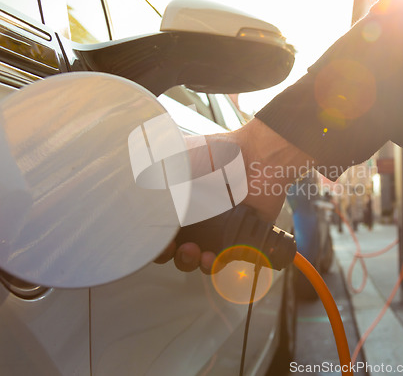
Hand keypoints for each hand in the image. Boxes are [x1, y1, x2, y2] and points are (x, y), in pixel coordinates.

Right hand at [155, 118, 311, 272]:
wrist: (256, 157)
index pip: (156, 228)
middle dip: (166, 254)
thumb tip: (133, 188)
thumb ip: (153, 171)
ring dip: (188, 261)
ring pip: (194, 259)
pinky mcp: (236, 238)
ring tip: (193, 251)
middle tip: (171, 246)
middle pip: (171, 248)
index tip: (150, 240)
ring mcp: (215, 229)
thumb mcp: (176, 156)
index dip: (150, 239)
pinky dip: (213, 264)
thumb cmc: (218, 152)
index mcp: (175, 200)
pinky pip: (221, 260)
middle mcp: (193, 217)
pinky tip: (212, 256)